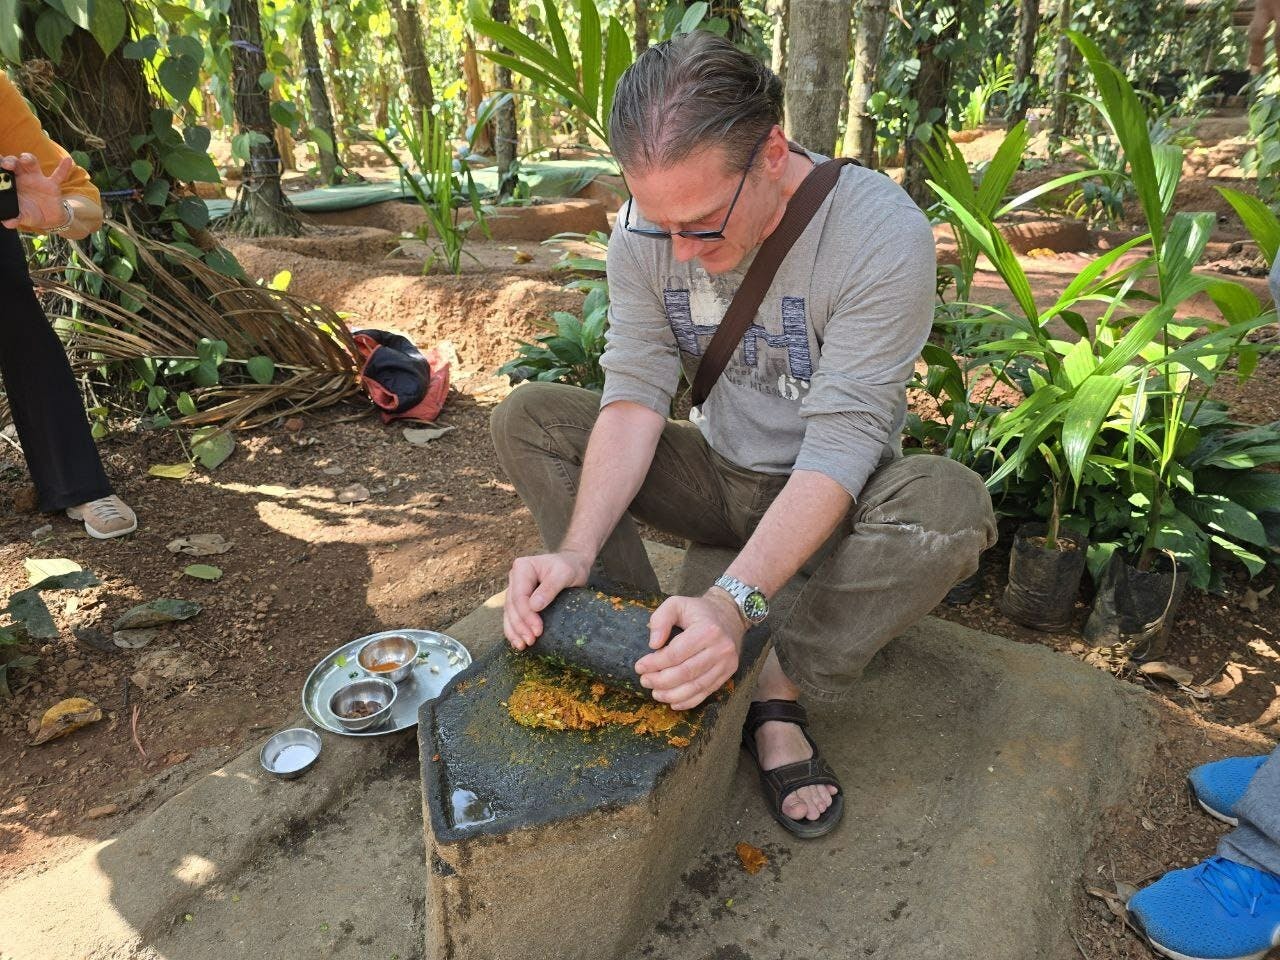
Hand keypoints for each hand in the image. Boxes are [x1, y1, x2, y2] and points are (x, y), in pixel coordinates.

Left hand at [1, 153, 72, 231]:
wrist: (49, 219)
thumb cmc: (31, 214)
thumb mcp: (22, 217)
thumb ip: (15, 218)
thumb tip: (8, 222)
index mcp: (12, 183)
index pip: (3, 171)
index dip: (0, 164)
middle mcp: (23, 177)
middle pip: (15, 163)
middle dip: (10, 161)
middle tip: (7, 164)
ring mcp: (38, 179)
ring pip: (32, 163)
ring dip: (28, 159)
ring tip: (26, 160)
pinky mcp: (52, 185)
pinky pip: (58, 175)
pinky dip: (63, 168)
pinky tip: (67, 160)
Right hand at [503, 549, 591, 649]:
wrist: (573, 564)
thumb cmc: (570, 567)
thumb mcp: (564, 574)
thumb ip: (549, 588)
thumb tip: (534, 606)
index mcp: (522, 568)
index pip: (519, 595)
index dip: (526, 615)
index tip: (538, 630)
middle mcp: (515, 578)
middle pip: (512, 606)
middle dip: (520, 626)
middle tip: (532, 640)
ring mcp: (516, 589)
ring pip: (509, 613)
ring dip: (515, 631)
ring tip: (523, 646)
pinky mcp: (520, 600)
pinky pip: (513, 616)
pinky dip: (515, 630)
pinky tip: (518, 642)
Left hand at [634, 591, 744, 710]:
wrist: (729, 616)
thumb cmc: (698, 610)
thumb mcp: (677, 603)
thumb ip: (661, 619)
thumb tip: (653, 644)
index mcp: (707, 630)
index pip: (676, 653)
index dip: (655, 663)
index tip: (639, 667)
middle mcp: (720, 648)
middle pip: (686, 672)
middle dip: (661, 681)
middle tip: (644, 681)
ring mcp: (726, 663)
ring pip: (696, 686)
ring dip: (672, 694)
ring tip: (655, 693)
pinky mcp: (728, 674)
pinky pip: (706, 692)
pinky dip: (688, 701)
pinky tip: (673, 701)